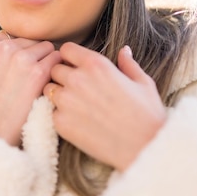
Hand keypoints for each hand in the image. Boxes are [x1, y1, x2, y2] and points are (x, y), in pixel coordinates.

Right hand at [0, 33, 61, 145]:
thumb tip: (21, 42)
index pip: (17, 38)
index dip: (20, 55)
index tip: (15, 73)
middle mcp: (5, 45)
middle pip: (33, 41)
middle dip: (34, 57)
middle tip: (27, 80)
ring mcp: (21, 57)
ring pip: (47, 48)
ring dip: (46, 63)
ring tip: (35, 85)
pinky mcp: (38, 71)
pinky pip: (57, 60)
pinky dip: (55, 72)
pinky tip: (45, 88)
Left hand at [44, 43, 166, 170]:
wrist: (144, 146)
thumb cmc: (147, 113)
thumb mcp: (142, 82)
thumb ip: (128, 64)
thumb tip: (124, 50)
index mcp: (96, 64)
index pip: (66, 49)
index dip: (70, 57)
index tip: (77, 66)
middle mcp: (77, 79)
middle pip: (54, 69)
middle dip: (63, 76)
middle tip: (78, 89)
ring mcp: (67, 101)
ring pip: (49, 89)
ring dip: (58, 94)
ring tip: (76, 105)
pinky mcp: (61, 123)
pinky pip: (52, 112)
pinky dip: (60, 115)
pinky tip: (78, 122)